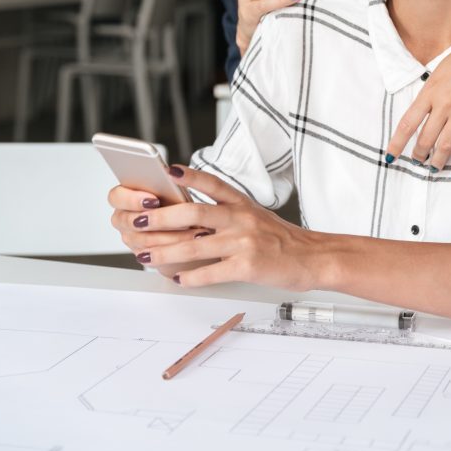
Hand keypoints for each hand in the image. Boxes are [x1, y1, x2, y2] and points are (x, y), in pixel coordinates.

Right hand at [108, 184, 202, 260]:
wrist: (187, 227)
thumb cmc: (176, 203)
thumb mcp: (173, 190)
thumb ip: (166, 185)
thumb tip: (174, 176)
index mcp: (125, 197)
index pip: (116, 196)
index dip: (132, 199)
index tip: (153, 200)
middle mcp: (125, 218)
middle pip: (125, 221)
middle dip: (150, 219)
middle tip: (172, 218)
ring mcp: (132, 238)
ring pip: (142, 240)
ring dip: (168, 235)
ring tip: (191, 229)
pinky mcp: (145, 255)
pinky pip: (152, 256)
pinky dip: (173, 249)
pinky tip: (189, 242)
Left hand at [110, 167, 322, 290]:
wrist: (312, 257)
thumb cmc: (281, 239)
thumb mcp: (256, 216)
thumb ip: (227, 214)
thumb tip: (190, 220)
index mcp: (243, 203)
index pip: (213, 183)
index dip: (190, 177)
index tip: (169, 171)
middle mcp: (242, 218)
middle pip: (194, 212)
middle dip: (161, 217)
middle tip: (138, 220)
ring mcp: (244, 242)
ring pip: (194, 245)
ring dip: (165, 251)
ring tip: (145, 254)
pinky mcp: (247, 266)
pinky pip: (211, 272)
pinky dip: (191, 277)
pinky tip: (178, 278)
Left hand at [387, 10, 450, 169]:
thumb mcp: (443, 67)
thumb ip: (433, 88)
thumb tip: (425, 107)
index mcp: (430, 89)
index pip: (407, 122)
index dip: (397, 142)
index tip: (391, 156)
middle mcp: (443, 101)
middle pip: (424, 138)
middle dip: (418, 154)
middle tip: (417, 161)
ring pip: (444, 144)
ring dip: (437, 160)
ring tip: (434, 168)